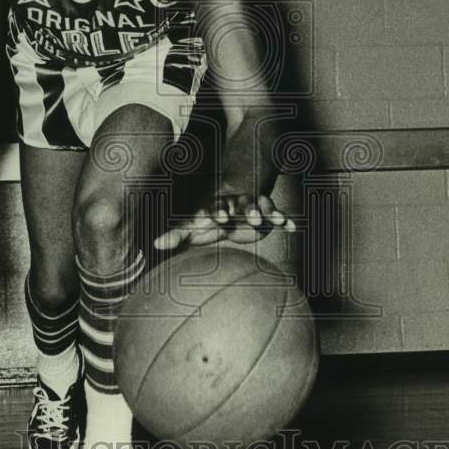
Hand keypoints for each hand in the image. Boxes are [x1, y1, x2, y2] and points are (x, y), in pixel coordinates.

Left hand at [153, 189, 295, 250]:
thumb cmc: (204, 220)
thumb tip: (155, 244)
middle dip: (248, 210)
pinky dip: (284, 219)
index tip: (222, 218)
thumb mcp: (189, 226)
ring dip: (268, 212)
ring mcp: (251, 206)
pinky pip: (276, 215)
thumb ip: (174, 235)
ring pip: (261, 206)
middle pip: (242, 204)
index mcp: (216, 207)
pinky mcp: (265, 214)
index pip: (216, 208)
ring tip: (276, 219)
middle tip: (254, 218)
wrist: (226, 207)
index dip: (219, 212)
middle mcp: (235, 204)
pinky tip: (292, 226)